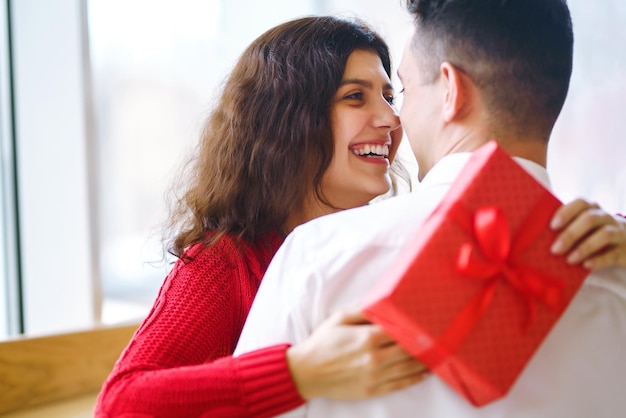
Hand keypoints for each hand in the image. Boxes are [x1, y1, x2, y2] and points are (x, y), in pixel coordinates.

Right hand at [286, 310, 427, 400]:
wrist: (307, 372)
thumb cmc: (322, 343)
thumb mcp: (339, 319)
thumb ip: (363, 312)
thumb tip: (383, 304)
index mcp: (367, 338)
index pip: (401, 330)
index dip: (417, 326)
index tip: (429, 321)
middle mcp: (375, 358)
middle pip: (409, 349)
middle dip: (426, 342)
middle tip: (441, 336)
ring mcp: (376, 376)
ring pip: (409, 368)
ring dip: (426, 360)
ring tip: (439, 353)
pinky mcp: (373, 390)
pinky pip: (401, 384)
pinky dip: (416, 378)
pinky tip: (426, 371)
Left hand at [550, 198, 625, 268]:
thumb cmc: (596, 236)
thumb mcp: (585, 228)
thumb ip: (568, 227)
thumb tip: (540, 237)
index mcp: (593, 210)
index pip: (581, 204)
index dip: (566, 213)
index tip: (552, 226)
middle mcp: (607, 218)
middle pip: (590, 219)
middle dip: (570, 234)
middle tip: (555, 249)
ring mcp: (619, 233)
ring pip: (605, 235)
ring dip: (584, 247)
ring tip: (569, 260)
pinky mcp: (625, 251)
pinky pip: (613, 253)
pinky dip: (599, 259)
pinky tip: (586, 265)